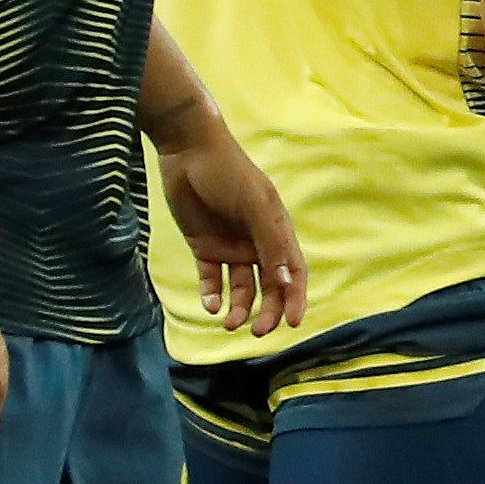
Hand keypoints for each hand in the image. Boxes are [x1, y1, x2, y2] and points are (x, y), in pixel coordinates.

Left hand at [157, 117, 306, 337]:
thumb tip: (288, 281)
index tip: (293, 324)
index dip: (296, 298)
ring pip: (240, 287)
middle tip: (257, 333)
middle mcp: (257, 244)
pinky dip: (212, 294)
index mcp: (277, 232)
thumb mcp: (255, 206)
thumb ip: (271, 243)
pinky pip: (211, 278)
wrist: (188, 151)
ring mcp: (231, 246)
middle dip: (266, 311)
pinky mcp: (204, 246)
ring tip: (228, 323)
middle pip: (269, 286)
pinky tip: (210, 305)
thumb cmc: (229, 173)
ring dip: (238, 307)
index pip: (294, 273)